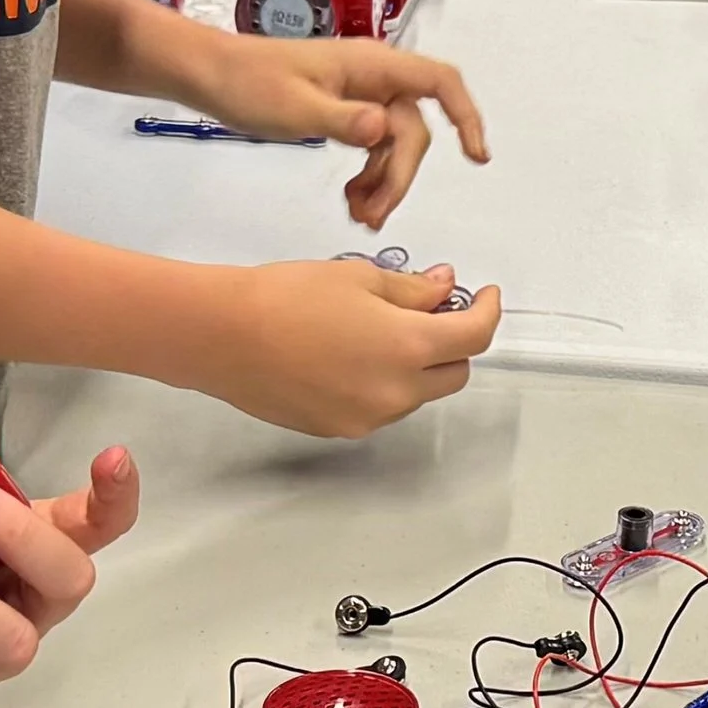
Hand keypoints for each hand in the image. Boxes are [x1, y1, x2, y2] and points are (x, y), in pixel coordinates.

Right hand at [174, 255, 502, 437]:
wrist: (221, 335)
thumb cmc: (284, 296)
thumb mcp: (357, 277)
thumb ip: (412, 290)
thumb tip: (444, 289)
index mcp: (409, 348)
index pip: (474, 336)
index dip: (486, 310)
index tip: (482, 295)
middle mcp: (397, 393)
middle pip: (453, 374)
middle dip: (452, 342)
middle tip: (427, 309)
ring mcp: (367, 418)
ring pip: (415, 394)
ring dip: (414, 366)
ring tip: (375, 332)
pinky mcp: (338, 430)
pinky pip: (379, 408)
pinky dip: (380, 384)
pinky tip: (347, 356)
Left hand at [180, 32, 489, 223]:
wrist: (210, 75)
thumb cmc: (247, 82)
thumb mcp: (294, 107)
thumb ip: (342, 120)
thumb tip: (383, 129)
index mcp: (371, 66)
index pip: (439, 83)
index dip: (466, 116)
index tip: (476, 156)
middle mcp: (372, 77)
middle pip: (413, 130)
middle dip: (400, 176)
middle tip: (374, 215)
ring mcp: (358, 94)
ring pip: (393, 144)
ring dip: (383, 182)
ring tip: (360, 216)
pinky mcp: (342, 111)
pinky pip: (371, 147)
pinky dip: (366, 175)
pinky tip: (351, 200)